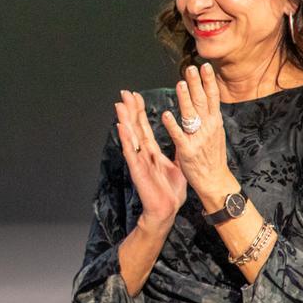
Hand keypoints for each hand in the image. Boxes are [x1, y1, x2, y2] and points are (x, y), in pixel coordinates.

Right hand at [116, 89, 186, 225]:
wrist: (167, 210)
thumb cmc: (171, 192)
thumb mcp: (178, 167)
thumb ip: (178, 152)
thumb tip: (183, 138)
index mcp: (152, 152)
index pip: (144, 127)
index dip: (140, 112)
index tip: (136, 96)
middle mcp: (143, 154)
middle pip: (135, 127)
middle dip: (130, 110)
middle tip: (124, 93)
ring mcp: (139, 161)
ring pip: (130, 137)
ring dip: (125, 120)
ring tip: (120, 105)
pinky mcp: (137, 169)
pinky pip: (131, 151)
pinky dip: (126, 139)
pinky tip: (121, 127)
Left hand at [160, 64, 237, 206]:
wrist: (215, 181)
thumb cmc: (213, 157)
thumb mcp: (215, 133)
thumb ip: (209, 117)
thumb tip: (206, 99)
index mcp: (214, 122)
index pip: (212, 97)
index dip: (209, 81)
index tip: (204, 66)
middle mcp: (208, 128)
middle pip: (202, 101)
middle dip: (196, 84)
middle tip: (190, 68)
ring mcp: (198, 139)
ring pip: (191, 115)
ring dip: (185, 99)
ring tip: (180, 84)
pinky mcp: (187, 150)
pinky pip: (179, 136)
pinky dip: (172, 125)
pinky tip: (166, 114)